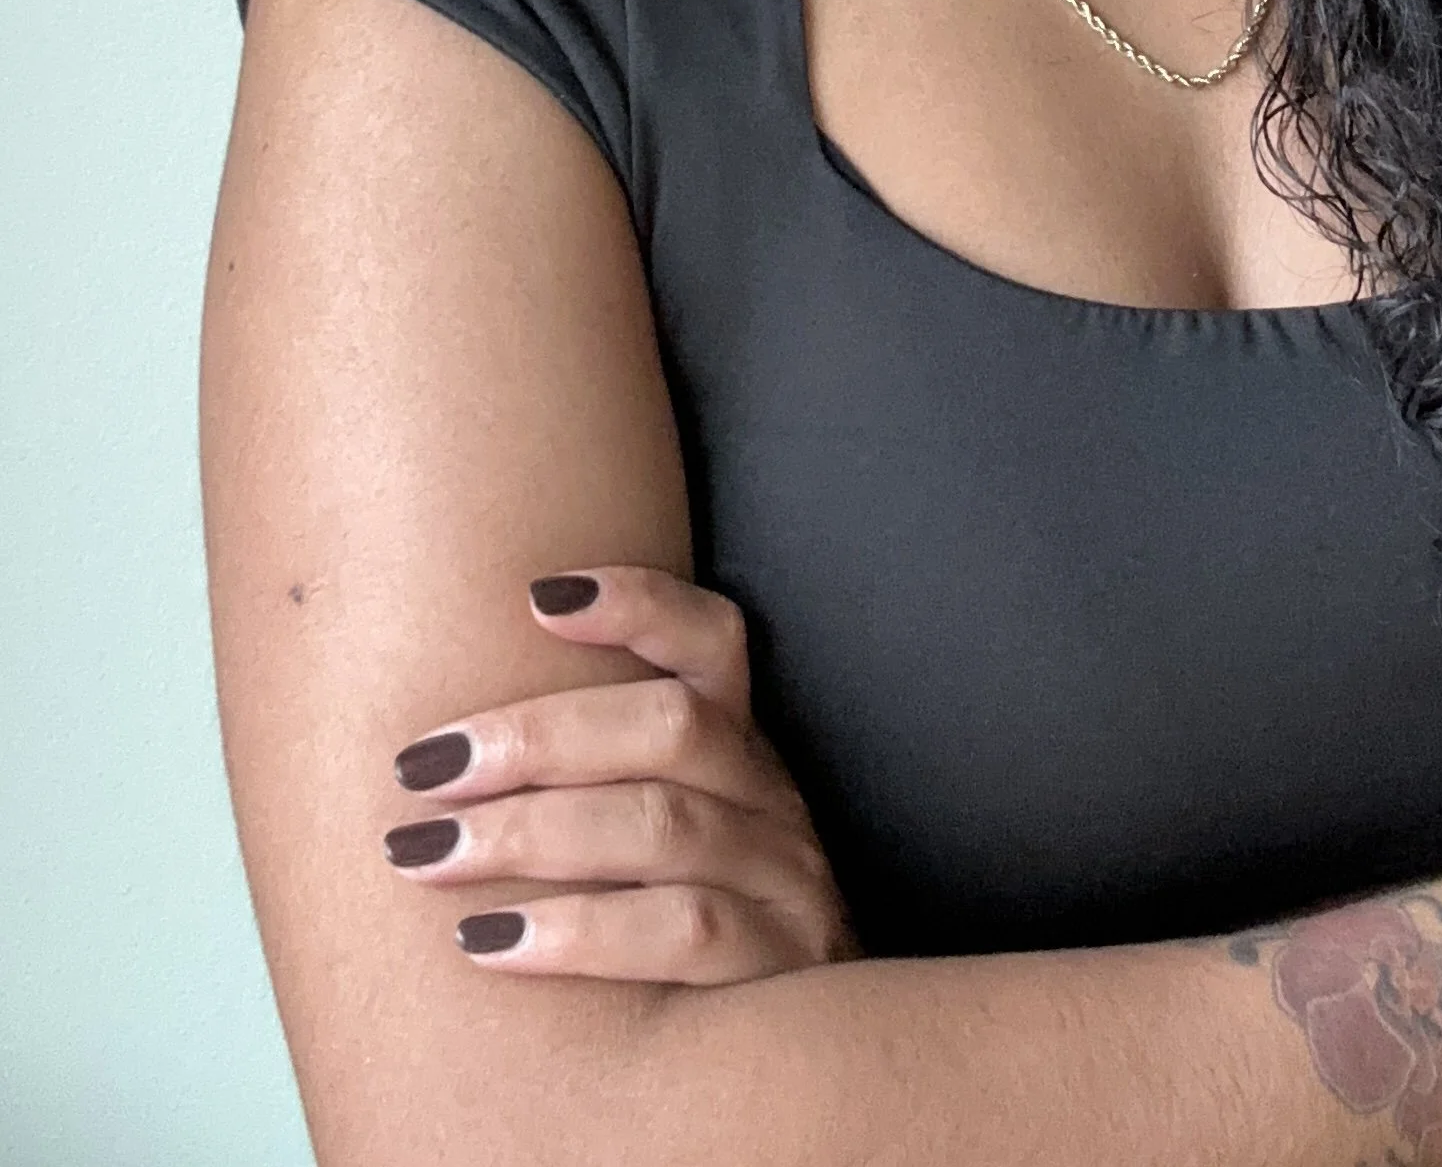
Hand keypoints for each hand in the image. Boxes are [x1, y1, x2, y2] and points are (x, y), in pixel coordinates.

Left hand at [383, 566, 859, 982]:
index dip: (636, 606)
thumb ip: (590, 788)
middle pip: (670, 728)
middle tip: (424, 766)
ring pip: (663, 825)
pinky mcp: (780, 970)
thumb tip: (435, 751)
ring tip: (426, 855)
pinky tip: (491, 942)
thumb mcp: (664, 843)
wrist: (801, 1062)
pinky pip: (680, 930)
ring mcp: (784, 882)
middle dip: (537, 737)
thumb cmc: (691, 934)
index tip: (535, 595)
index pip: (713, 643)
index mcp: (742, 750)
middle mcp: (771, 800)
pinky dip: (578, 932)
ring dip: (532, 835)